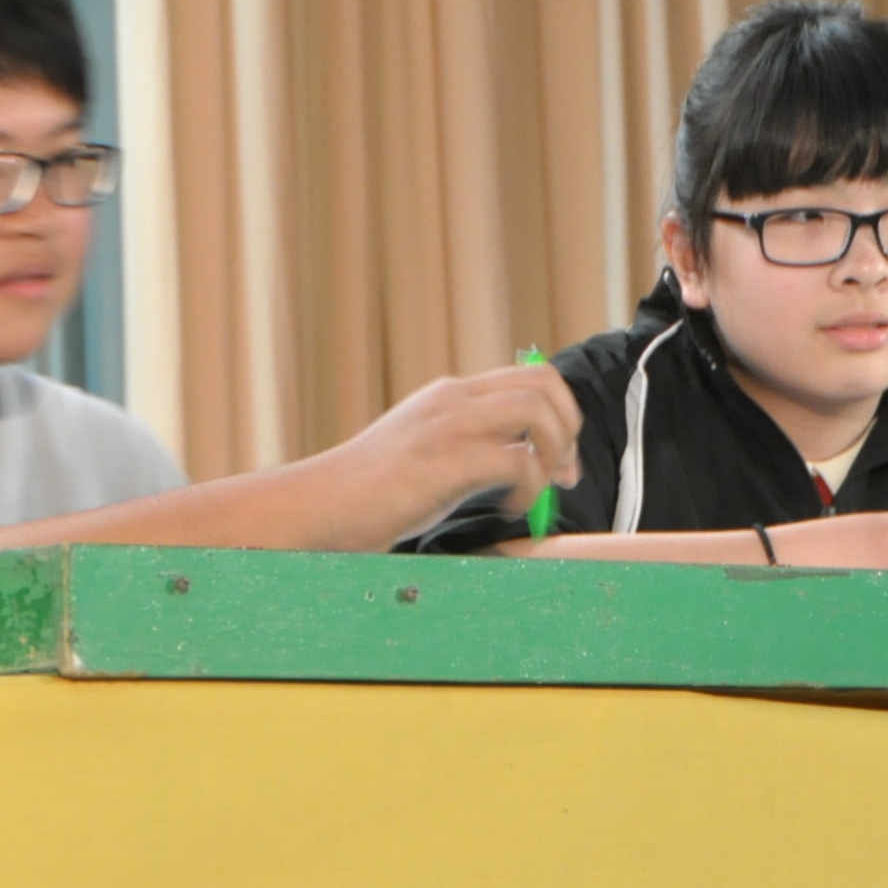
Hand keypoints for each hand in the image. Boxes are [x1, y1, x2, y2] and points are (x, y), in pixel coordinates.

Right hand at [303, 360, 585, 548]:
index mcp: (451, 395)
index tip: (561, 465)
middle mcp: (453, 399)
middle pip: (544, 384)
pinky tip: (510, 509)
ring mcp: (447, 425)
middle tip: (562, 476)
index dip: (562, 417)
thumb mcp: (429, 455)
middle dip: (568, 430)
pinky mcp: (443, 460)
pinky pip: (515, 460)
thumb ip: (473, 449)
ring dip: (554, 453)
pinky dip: (528, 488)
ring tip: (538, 489)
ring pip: (536, 410)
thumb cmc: (372, 494)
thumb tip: (530, 465)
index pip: (532, 378)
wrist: (319, 505)